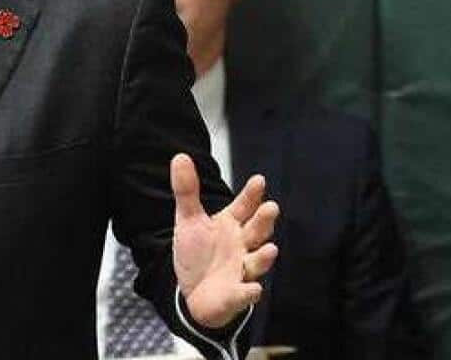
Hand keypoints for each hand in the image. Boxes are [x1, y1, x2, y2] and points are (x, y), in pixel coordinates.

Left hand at [170, 153, 278, 328]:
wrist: (194, 291)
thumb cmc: (198, 253)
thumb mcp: (189, 220)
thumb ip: (186, 190)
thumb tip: (180, 156)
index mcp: (231, 225)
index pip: (244, 207)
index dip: (252, 195)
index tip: (259, 180)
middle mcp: (242, 246)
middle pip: (256, 231)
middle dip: (264, 221)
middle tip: (271, 208)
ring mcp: (241, 270)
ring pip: (256, 262)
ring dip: (264, 257)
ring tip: (269, 249)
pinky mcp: (236, 294)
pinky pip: (245, 294)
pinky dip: (249, 292)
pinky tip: (253, 288)